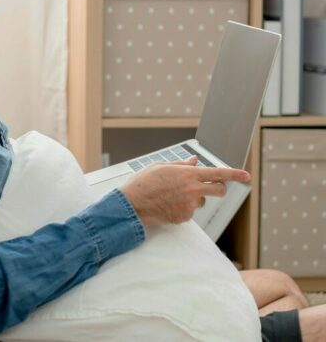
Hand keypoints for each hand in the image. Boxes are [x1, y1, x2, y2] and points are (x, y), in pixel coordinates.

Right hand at [119, 157, 250, 226]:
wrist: (132, 204)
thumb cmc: (143, 183)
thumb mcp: (160, 167)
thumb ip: (181, 164)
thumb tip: (194, 161)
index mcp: (187, 174)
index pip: (218, 174)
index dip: (235, 174)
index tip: (247, 176)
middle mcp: (192, 189)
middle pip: (219, 191)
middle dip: (219, 189)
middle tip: (210, 188)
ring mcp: (189, 205)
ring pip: (201, 202)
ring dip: (193, 199)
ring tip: (172, 196)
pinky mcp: (184, 217)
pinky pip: (189, 212)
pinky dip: (181, 209)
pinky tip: (167, 205)